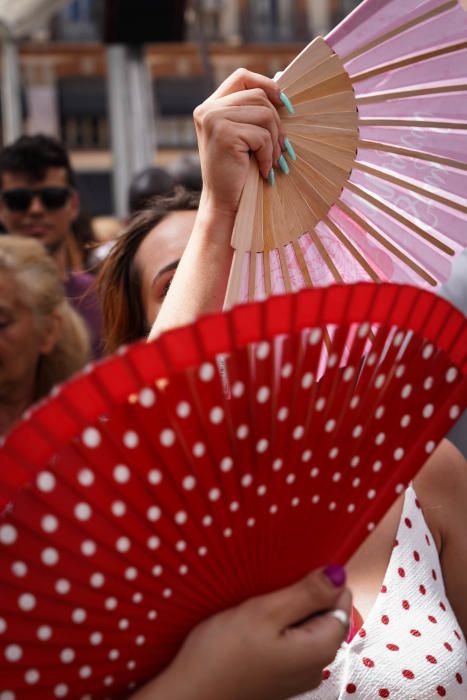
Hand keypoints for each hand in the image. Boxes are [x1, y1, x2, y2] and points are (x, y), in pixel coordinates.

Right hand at [130, 567, 350, 699]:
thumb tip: (338, 575)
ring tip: (259, 605)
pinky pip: (289, 642)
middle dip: (304, 596)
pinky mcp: (278, 676)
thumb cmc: (223, 655)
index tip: (296, 572)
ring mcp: (297, 674)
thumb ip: (307, 594)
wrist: (189, 695)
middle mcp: (316, 666)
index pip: (341, 602)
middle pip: (325, 615)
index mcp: (320, 649)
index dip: (323, 581)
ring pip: (305, 628)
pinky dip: (276, 627)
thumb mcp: (266, 612)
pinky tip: (252, 624)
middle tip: (272, 588)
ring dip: (287, 611)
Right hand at [194, 68, 285, 216]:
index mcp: (210, 106)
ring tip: (271, 161)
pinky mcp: (223, 133)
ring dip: (275, 141)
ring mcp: (213, 119)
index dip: (266, 84)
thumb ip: (254, 113)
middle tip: (280, 149)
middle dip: (276, 123)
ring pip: (264, 114)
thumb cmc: (238, 173)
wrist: (223, 203)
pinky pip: (262, 135)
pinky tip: (263, 170)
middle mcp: (207, 109)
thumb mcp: (245, 137)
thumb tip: (283, 91)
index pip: (242, 77)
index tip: (284, 103)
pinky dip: (268, 154)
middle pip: (258, 96)